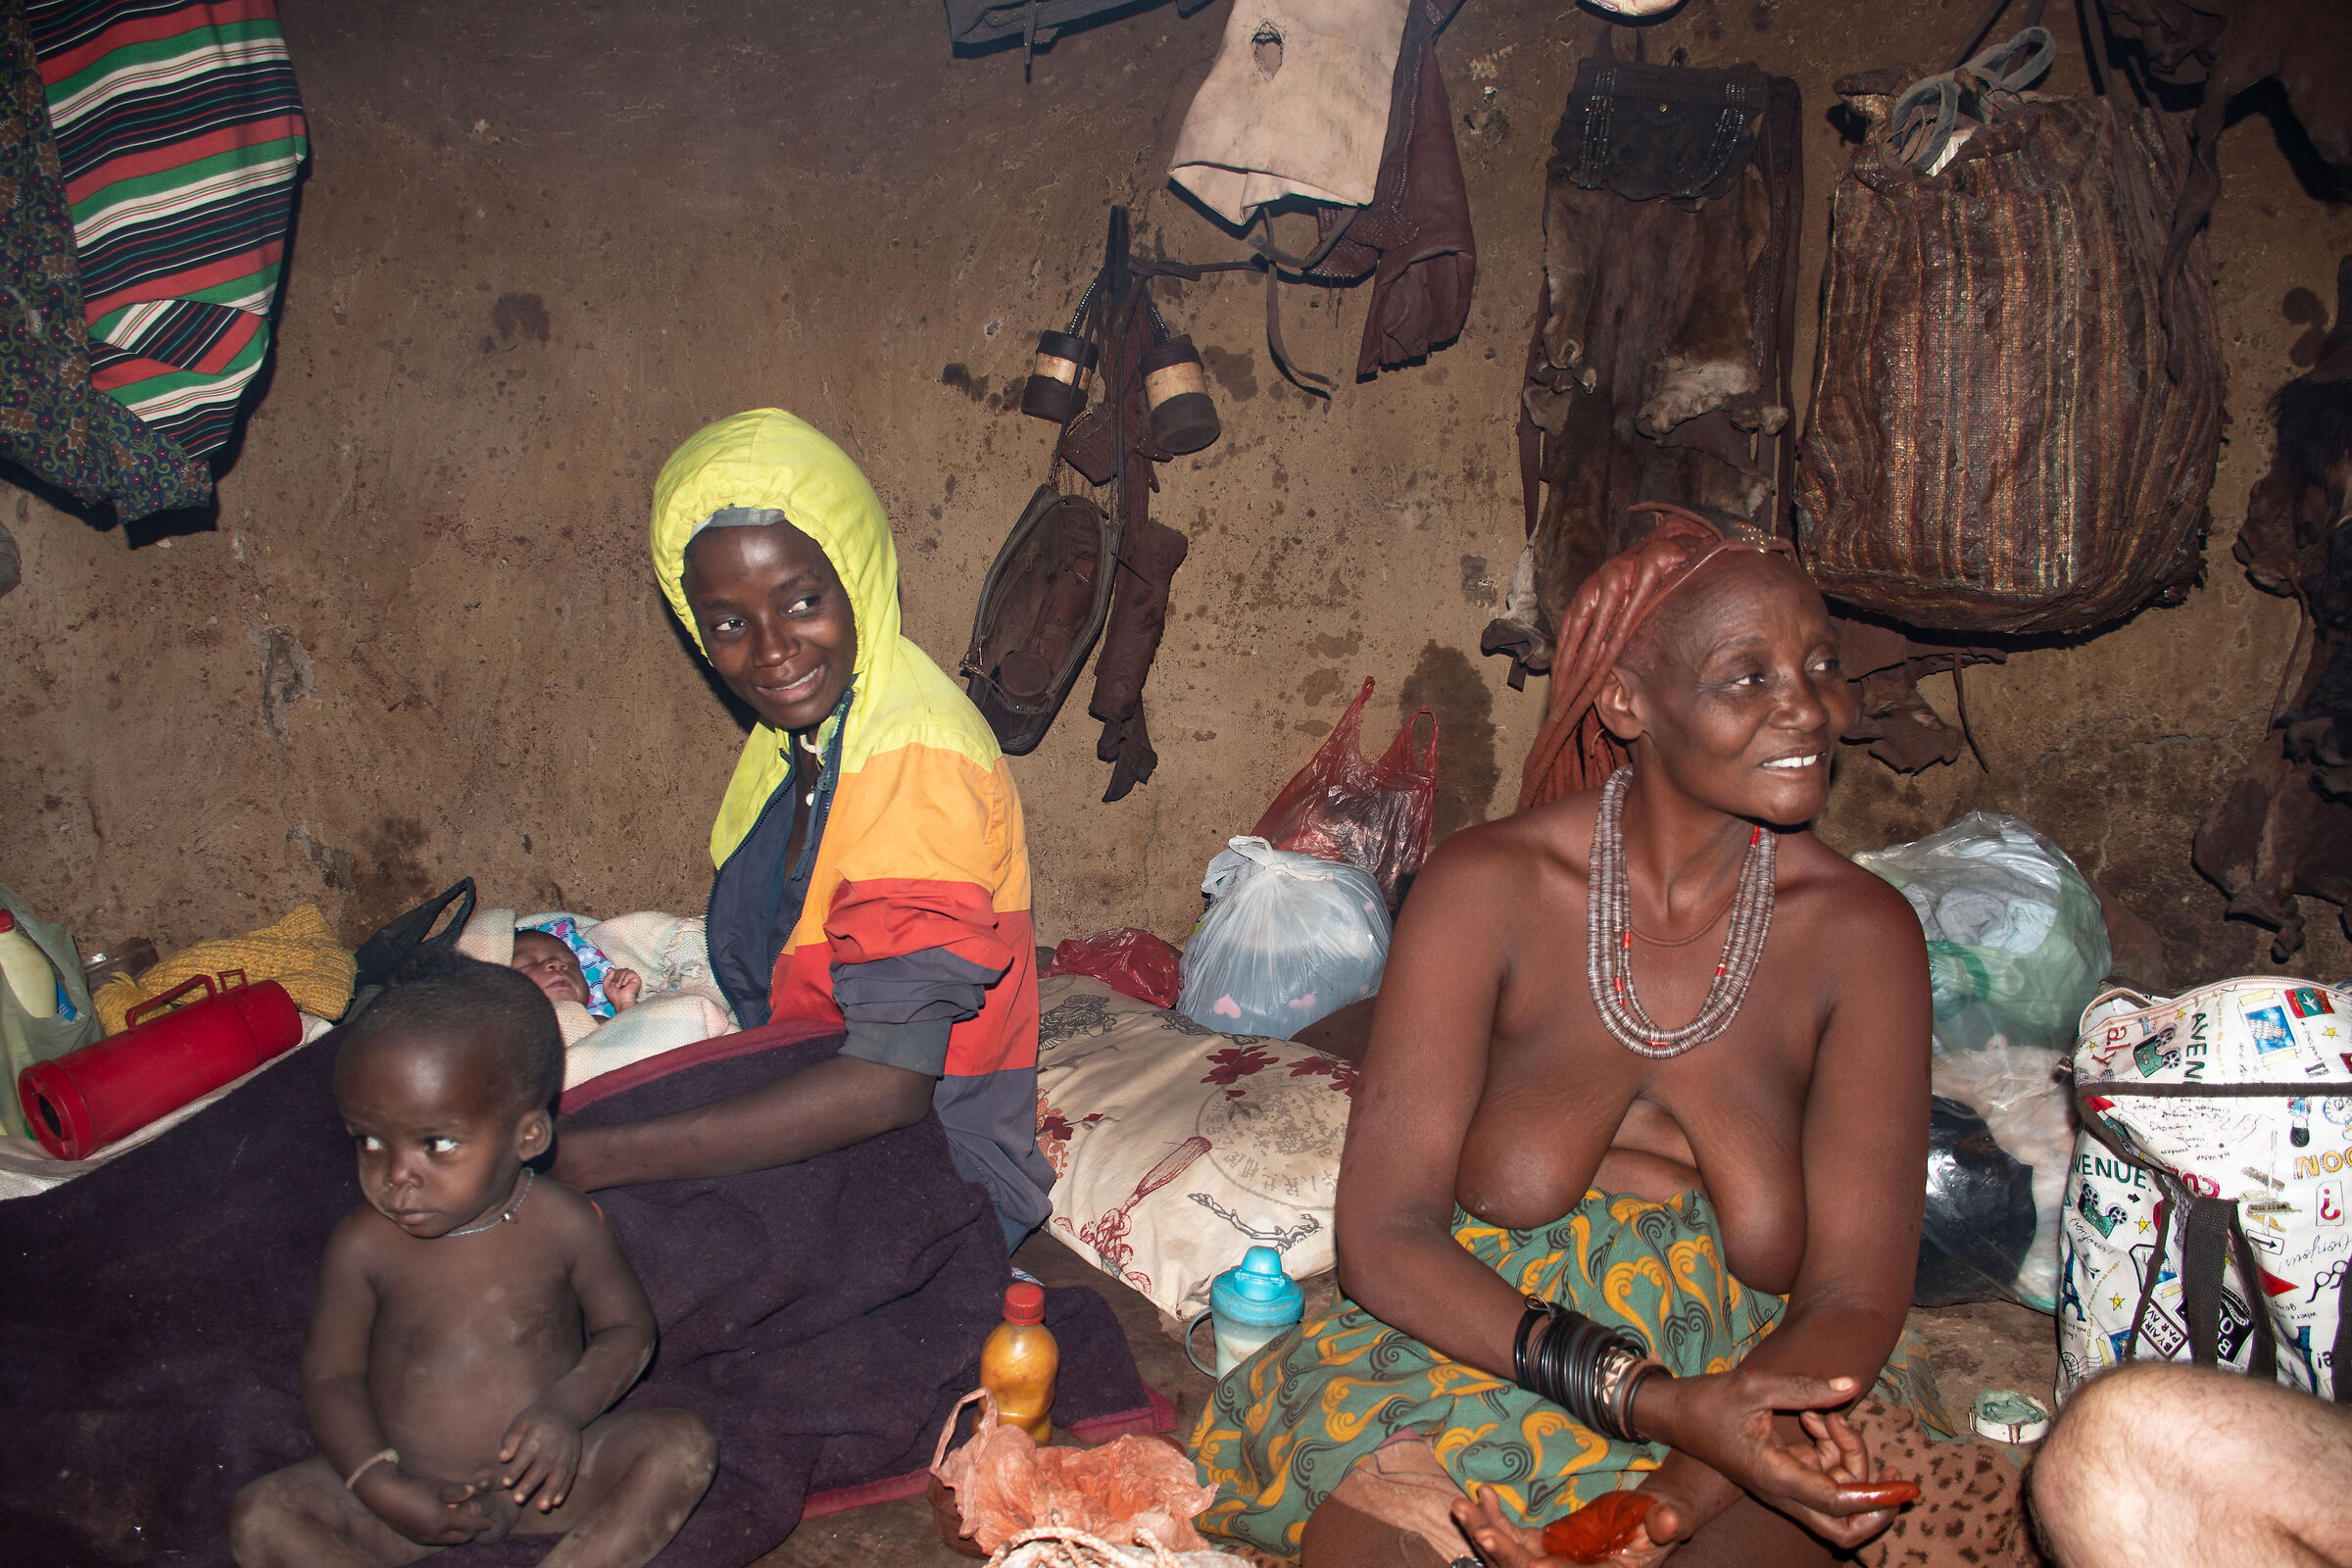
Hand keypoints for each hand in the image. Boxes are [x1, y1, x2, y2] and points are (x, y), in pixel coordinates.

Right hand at [354, 1465, 499, 1545]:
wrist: (385, 1495)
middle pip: (460, 1537)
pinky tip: (446, 1524)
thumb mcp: (439, 1486)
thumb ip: (457, 1491)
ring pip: (447, 1540)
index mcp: (444, 1521)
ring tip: (465, 1524)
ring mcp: (423, 1538)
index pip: (470, 1525)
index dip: (483, 1523)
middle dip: (472, 1532)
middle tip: (480, 1524)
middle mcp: (434, 1534)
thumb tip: (472, 1492)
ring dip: (458, 1534)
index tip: (492, 1522)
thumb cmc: (414, 1488)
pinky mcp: (414, 1537)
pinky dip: (445, 1534)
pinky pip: (436, 1540)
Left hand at [498, 1401, 584, 1511]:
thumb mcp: (521, 1420)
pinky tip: (557, 1502)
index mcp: (538, 1435)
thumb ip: (511, 1438)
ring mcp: (567, 1451)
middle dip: (531, 1484)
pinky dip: (564, 1489)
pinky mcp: (575, 1457)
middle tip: (518, 1500)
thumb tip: (502, 1458)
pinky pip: (571, 1475)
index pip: (526, 1454)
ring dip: (551, 1491)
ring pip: (560, 1473)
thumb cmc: (537, 1417)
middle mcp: (554, 1444)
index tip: (506, 1483)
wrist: (565, 1408)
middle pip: (543, 1466)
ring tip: (543, 1507)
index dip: (516, 1469)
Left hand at [605, 968, 642, 1011]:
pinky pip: (630, 972)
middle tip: (615, 986)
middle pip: (619, 969)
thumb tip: (611, 970)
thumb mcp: (606, 987)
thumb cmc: (614, 997)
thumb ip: (606, 978)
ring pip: (625, 970)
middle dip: (615, 977)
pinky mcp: (636, 979)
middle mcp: (624, 977)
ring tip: (619, 986)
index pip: (614, 969)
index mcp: (617, 979)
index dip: (612, 972)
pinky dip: (626, 978)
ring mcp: (630, 978)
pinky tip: (624, 984)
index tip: (610, 977)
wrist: (621, 1002)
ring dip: (620, 978)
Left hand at [1450, 1488, 1670, 1567]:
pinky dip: (1492, 1517)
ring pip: (1508, 1557)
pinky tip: (1482, 1493)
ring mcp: (1548, 1562)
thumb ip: (1669, 1521)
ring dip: (1483, 1533)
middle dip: (1501, 1553)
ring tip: (1462, 1507)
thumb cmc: (1664, 1519)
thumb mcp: (1672, 1518)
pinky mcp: (1537, 1545)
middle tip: (1480, 1529)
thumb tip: (1667, 1518)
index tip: (1529, 1564)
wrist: (1647, 1518)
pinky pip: (1509, 1535)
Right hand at [1637, 1373, 1917, 1550]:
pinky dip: (1835, 1451)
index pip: (1838, 1502)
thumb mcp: (1755, 1386)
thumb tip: (1852, 1385)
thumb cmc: (1709, 1401)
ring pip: (1840, 1498)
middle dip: (1876, 1504)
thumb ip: (1804, 1388)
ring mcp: (1786, 1487)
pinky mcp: (1787, 1476)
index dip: (1878, 1496)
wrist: (1676, 1415)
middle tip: (1892, 1473)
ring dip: (1851, 1461)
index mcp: (1776, 1476)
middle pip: (1845, 1527)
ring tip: (1831, 1417)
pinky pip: (1826, 1477)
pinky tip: (1819, 1418)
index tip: (1906, 1483)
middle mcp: (1784, 1491)